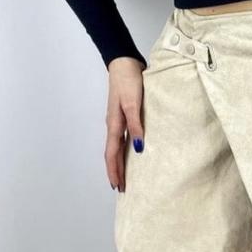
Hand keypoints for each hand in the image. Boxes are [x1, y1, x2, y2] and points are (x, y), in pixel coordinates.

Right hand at [105, 57, 144, 191]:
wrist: (124, 62)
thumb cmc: (129, 81)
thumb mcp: (134, 103)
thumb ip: (136, 125)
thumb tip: (139, 148)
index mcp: (114, 124)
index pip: (112, 153)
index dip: (114, 170)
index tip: (117, 186)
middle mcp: (113, 124)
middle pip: (112, 153)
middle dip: (115, 171)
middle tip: (120, 188)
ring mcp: (117, 119)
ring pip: (115, 146)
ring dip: (118, 162)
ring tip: (123, 175)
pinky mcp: (123, 113)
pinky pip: (120, 137)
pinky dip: (123, 149)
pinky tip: (129, 151)